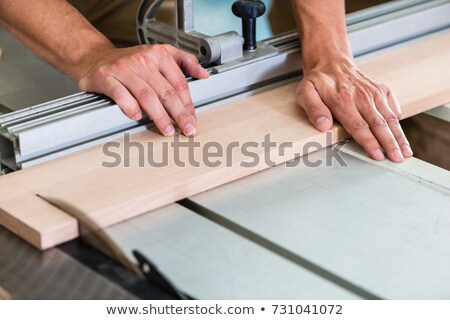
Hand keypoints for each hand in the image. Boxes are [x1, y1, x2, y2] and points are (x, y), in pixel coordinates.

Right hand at [77, 44, 208, 136]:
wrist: (93, 57)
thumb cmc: (129, 61)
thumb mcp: (158, 53)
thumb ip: (184, 61)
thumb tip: (204, 74)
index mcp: (158, 54)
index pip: (178, 83)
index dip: (188, 104)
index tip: (192, 119)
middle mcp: (142, 60)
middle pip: (165, 91)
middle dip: (179, 113)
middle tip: (186, 129)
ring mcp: (123, 69)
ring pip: (146, 95)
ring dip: (159, 116)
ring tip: (167, 129)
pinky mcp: (105, 77)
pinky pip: (120, 94)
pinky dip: (130, 107)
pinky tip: (138, 117)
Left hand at [296, 59, 412, 161]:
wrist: (331, 62)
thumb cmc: (318, 82)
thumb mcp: (305, 93)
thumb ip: (313, 109)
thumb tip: (323, 125)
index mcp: (343, 100)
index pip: (359, 126)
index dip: (370, 142)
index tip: (378, 155)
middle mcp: (362, 96)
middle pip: (379, 124)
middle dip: (390, 143)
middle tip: (398, 159)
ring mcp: (374, 93)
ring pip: (390, 117)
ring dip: (399, 136)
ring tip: (406, 152)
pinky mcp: (382, 90)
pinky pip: (393, 107)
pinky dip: (398, 121)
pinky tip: (401, 135)